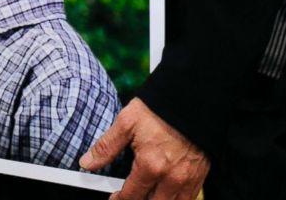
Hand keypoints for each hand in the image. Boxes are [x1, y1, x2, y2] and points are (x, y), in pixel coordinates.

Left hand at [80, 98, 208, 199]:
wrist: (192, 96)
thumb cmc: (160, 107)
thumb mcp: (128, 121)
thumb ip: (107, 146)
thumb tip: (86, 162)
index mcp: (150, 165)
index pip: (131, 197)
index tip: (115, 198)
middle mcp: (170, 178)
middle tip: (131, 195)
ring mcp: (187, 179)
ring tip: (148, 194)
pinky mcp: (200, 175)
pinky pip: (188, 199)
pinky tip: (167, 194)